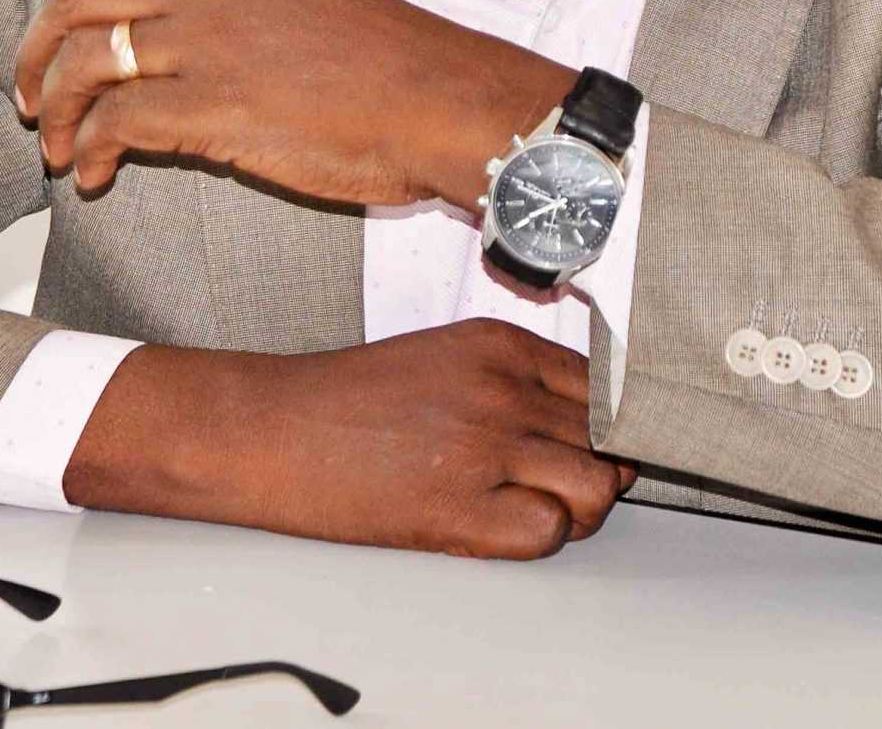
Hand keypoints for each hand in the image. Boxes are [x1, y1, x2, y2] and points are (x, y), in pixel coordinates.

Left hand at [0, 0, 573, 207]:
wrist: (439, 100)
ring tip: (58, 150)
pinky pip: (114, 126)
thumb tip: (183, 9)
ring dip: (55, 114)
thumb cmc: (382, 54)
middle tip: (25, 95)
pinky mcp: (212, 108)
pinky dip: (89, 153)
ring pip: (82, 66)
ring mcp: (205, 44)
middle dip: (32, 52)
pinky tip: (94, 177)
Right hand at [62, 319, 637, 558]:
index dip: (612, 423)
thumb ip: (512, 376)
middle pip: (610, 440)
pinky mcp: (459, 509)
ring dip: (579, 507)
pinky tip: (500, 526)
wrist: (269, 430)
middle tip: (558, 481)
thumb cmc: (346, 398)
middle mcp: (503, 390)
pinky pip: (549, 534)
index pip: (606, 385)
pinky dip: (539, 537)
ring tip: (534, 507)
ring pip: (597, 489)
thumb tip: (586, 422)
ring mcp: (485, 449)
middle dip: (598, 468)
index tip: (597, 443)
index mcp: (500, 343)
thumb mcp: (441, 356)